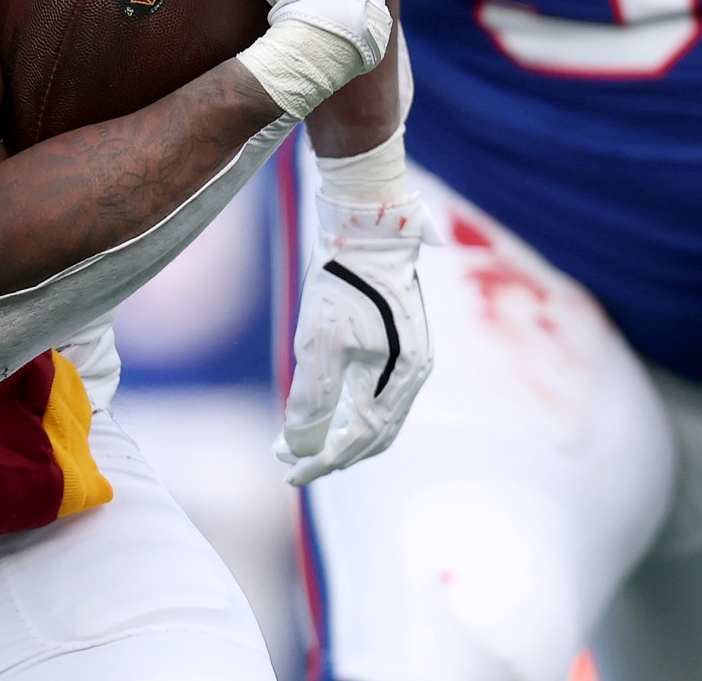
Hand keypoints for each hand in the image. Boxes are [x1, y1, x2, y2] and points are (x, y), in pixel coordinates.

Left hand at [280, 189, 432, 485]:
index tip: (289, 473)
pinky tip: (327, 407)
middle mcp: (412, 373)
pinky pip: (380, 394)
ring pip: (378, 416)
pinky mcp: (404, 343)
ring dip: (341, 433)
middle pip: (374, 435)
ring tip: (302, 439)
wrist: (368, 227)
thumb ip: (312, 402)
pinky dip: (353, 410)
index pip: (358, 439)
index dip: (322, 461)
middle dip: (331, 452)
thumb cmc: (341, 281)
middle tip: (292, 462)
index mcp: (398, 377)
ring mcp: (411, 358)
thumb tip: (302, 449)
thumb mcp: (318, 342)